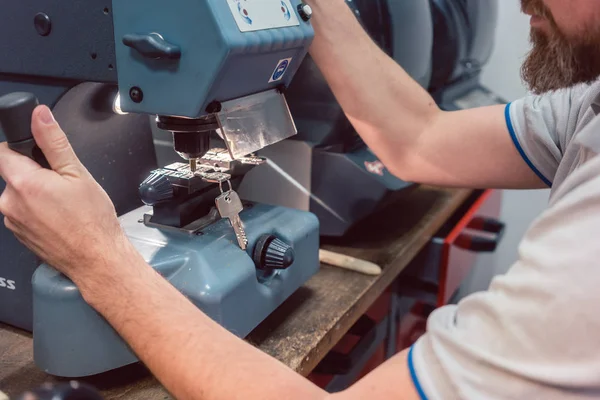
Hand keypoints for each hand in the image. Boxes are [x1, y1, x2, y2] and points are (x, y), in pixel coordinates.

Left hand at [0, 105, 126, 284]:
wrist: (97, 258)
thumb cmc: (92, 222)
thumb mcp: (79, 174)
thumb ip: (54, 142)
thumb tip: (40, 116)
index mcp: (24, 183)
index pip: (3, 151)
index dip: (20, 146)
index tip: (37, 152)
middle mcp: (10, 203)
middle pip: (13, 173)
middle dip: (35, 172)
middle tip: (62, 182)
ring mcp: (13, 221)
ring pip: (19, 193)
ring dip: (37, 192)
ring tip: (64, 203)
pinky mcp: (18, 234)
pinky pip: (23, 212)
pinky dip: (38, 210)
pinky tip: (60, 217)